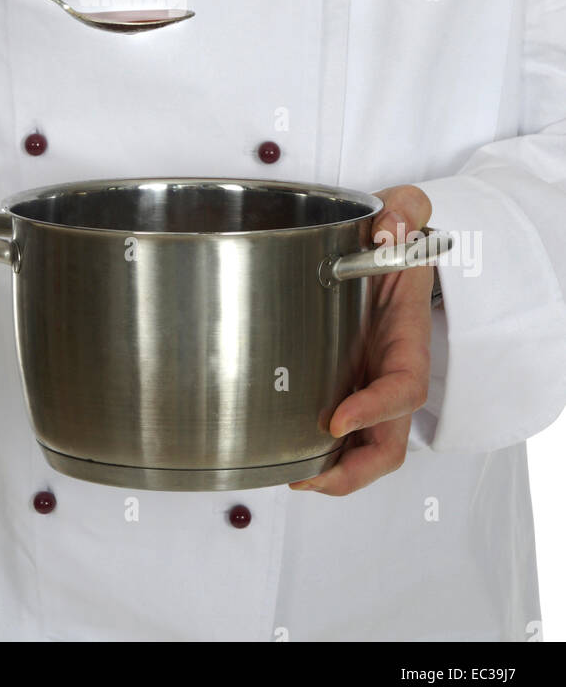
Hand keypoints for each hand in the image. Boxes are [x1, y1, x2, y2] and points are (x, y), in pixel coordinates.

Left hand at [288, 183, 433, 496]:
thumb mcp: (407, 210)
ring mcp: (367, 382)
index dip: (375, 411)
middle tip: (307, 477)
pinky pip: (337, 429)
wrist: (389, 242)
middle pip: (387, 442)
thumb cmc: (397, 235)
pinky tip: (278, 451)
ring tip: (289, 476)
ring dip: (331, 472)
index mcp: (408, 338)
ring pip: (362, 447)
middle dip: (354, 471)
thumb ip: (406, 211)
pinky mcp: (341, 382)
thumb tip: (391, 227)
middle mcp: (390, 370)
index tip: (335, 420)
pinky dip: (314, 449)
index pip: (403, 389)